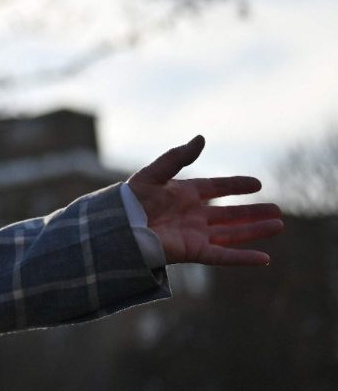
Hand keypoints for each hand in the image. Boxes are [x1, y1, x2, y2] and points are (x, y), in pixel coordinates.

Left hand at [128, 135, 283, 265]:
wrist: (117, 227)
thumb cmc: (130, 200)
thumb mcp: (154, 174)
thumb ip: (177, 157)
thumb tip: (201, 139)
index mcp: (183, 194)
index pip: (217, 188)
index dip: (236, 185)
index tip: (257, 184)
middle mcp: (193, 215)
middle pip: (230, 214)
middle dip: (253, 213)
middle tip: (278, 210)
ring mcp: (195, 234)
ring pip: (232, 233)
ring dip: (255, 230)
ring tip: (279, 225)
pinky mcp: (193, 252)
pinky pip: (223, 256)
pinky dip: (243, 258)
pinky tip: (264, 258)